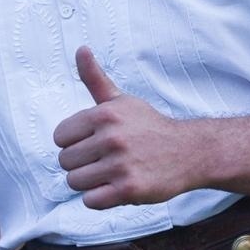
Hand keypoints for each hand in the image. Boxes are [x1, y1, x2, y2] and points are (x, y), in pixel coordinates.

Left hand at [54, 47, 206, 208]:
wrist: (189, 152)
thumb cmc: (148, 126)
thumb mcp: (120, 100)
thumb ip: (94, 78)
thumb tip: (80, 49)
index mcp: (103, 115)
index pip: (59, 137)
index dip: (73, 142)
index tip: (93, 142)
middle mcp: (111, 138)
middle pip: (65, 161)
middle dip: (81, 163)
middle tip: (105, 159)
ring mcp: (120, 165)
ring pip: (74, 182)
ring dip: (89, 182)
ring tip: (110, 173)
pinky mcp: (129, 190)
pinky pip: (91, 201)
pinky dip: (100, 198)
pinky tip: (117, 187)